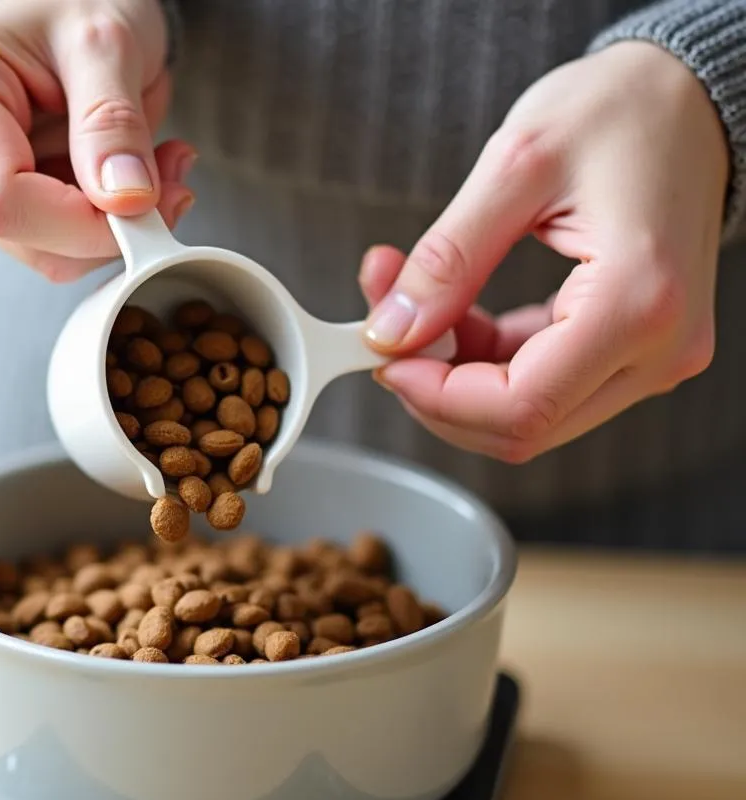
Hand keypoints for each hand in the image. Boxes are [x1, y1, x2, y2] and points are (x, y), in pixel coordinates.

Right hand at [0, 0, 194, 281]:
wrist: (66, 7)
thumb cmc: (79, 4)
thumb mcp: (109, 43)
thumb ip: (114, 122)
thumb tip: (125, 200)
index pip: (3, 202)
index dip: (82, 226)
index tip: (150, 207)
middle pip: (22, 236)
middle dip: (105, 226)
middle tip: (166, 178)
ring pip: (39, 252)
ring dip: (104, 226)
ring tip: (139, 165)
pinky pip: (43, 246)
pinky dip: (91, 227)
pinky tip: (108, 179)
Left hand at [360, 42, 727, 462]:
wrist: (689, 97)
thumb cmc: (620, 110)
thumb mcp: (515, 167)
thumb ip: (447, 261)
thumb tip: (392, 335)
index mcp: (638, 303)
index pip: (520, 407)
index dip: (435, 397)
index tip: (385, 356)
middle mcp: (659, 349)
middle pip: (522, 428)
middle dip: (437, 391)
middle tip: (389, 333)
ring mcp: (652, 358)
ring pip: (528, 417)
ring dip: (457, 379)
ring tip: (418, 308)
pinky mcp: (635, 353)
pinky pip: (543, 386)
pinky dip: (487, 365)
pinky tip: (459, 316)